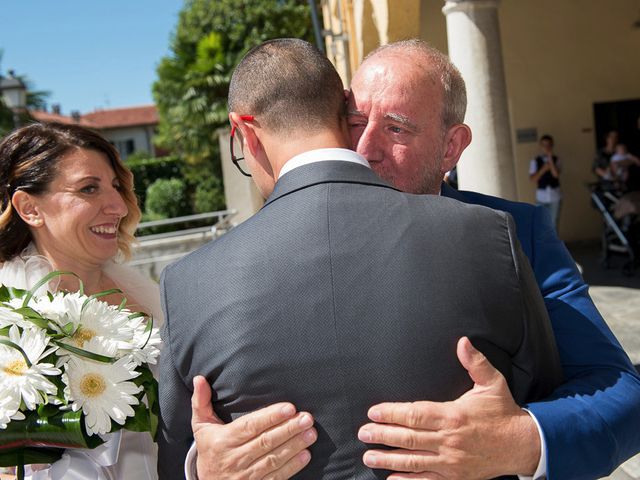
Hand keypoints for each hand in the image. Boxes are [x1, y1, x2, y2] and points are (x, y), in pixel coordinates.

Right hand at [191, 375, 316, 478]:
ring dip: (294, 446)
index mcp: (223, 440)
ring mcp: (246, 475)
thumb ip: (201, 402)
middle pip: (265, 442)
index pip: (250, 427)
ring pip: (273, 460)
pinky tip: (305, 454)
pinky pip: (276, 478)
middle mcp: (235, 459)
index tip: (289, 408)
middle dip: (288, 429)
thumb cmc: (209, 450)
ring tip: (311, 433)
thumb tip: (199, 379)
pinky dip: (292, 467)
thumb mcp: (201, 427)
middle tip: (307, 418)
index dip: (270, 417)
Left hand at [358, 337, 539, 479]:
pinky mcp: (456, 476)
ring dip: (389, 459)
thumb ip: (475, 362)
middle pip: (409, 438)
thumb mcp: (492, 383)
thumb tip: (463, 341)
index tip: (374, 411)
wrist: (523, 444)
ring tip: (369, 456)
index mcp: (453, 415)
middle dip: (383, 435)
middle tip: (363, 433)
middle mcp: (450, 439)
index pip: (415, 414)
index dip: (392, 413)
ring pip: (414, 461)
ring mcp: (452, 461)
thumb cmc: (503, 412)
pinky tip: (392, 478)